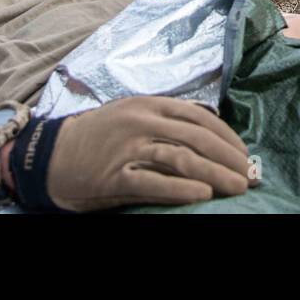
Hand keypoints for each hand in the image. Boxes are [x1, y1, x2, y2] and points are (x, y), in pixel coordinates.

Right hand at [10, 96, 253, 211]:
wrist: (52, 154)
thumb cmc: (100, 136)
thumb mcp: (134, 116)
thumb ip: (168, 122)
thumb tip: (212, 139)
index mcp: (150, 104)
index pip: (200, 117)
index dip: (227, 136)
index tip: (243, 154)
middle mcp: (142, 122)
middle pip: (197, 138)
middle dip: (228, 157)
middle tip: (247, 175)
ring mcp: (128, 148)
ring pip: (182, 159)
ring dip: (215, 174)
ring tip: (236, 187)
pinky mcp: (115, 176)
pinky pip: (154, 183)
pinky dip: (182, 189)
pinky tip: (203, 195)